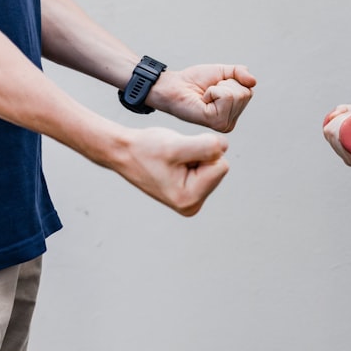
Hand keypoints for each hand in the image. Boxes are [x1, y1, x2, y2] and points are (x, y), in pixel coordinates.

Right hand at [112, 127, 229, 215]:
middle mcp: (193, 205)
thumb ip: (207, 147)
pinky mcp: (191, 191)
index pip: (221, 166)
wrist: (125, 152)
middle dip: (200, 155)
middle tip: (174, 157)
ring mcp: (192, 200)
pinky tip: (174, 162)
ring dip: (195, 155)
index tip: (178, 155)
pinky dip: (192, 158)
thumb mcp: (177, 145)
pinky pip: (206, 166)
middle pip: (219, 167)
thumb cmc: (146, 149)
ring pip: (213, 165)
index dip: (202, 152)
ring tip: (172, 159)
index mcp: (190, 199)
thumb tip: (225, 147)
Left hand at [148, 64, 255, 131]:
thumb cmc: (194, 81)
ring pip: (237, 94)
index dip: (231, 81)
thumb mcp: (222, 72)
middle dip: (226, 84)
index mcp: (233, 113)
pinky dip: (213, 91)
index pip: (249, 91)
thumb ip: (240, 73)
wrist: (173, 86)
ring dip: (218, 88)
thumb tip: (254, 81)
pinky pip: (226, 96)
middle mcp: (230, 122)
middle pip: (245, 93)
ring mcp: (224, 124)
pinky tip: (203, 100)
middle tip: (209, 91)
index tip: (215, 87)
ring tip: (205, 95)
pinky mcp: (216, 122)